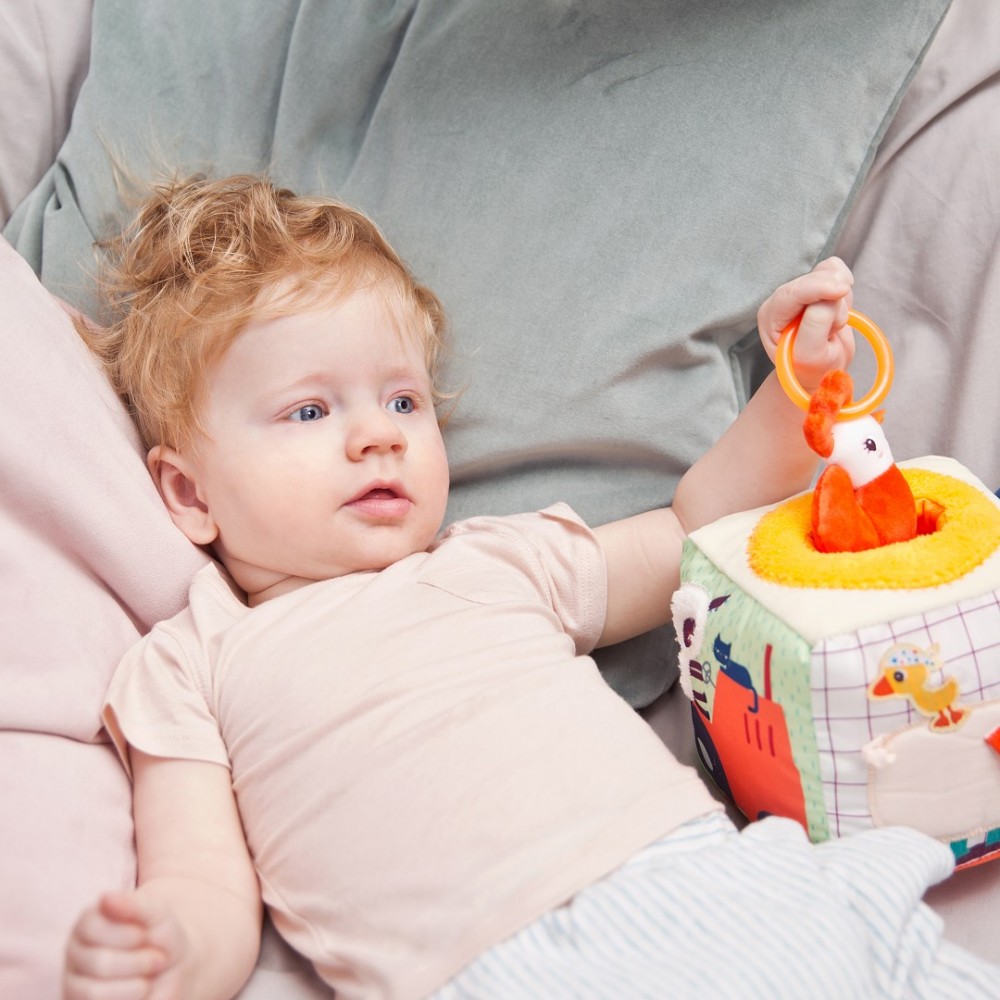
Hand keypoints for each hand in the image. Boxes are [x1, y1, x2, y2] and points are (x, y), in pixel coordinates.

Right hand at [64, 892, 187, 999]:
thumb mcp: (158, 915)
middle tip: (158, 959)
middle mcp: (74, 952)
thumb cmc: (161, 937)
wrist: (174, 968)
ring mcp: (73, 982)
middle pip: (100, 963)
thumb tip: (105, 898)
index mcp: (88, 921)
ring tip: (148, 977)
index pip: (94, 929)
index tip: (149, 935)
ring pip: (95, 993)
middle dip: (139, 962)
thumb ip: (136, 905)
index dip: (132, 935)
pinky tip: (140, 991)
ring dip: (136, 985)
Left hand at [757, 257, 855, 391]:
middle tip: (832, 331)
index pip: (791, 293)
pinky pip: (838, 272)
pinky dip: (846, 292)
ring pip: (828, 274)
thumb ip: (815, 325)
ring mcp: (801, 290)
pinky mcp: (818, 285)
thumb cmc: (811, 367)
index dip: (817, 287)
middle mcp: (782, 299)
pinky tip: (838, 313)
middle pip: (813, 279)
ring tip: (831, 328)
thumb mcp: (810, 355)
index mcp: (771, 316)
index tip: (842, 290)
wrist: (822, 370)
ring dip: (840, 302)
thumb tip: (831, 297)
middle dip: (833, 303)